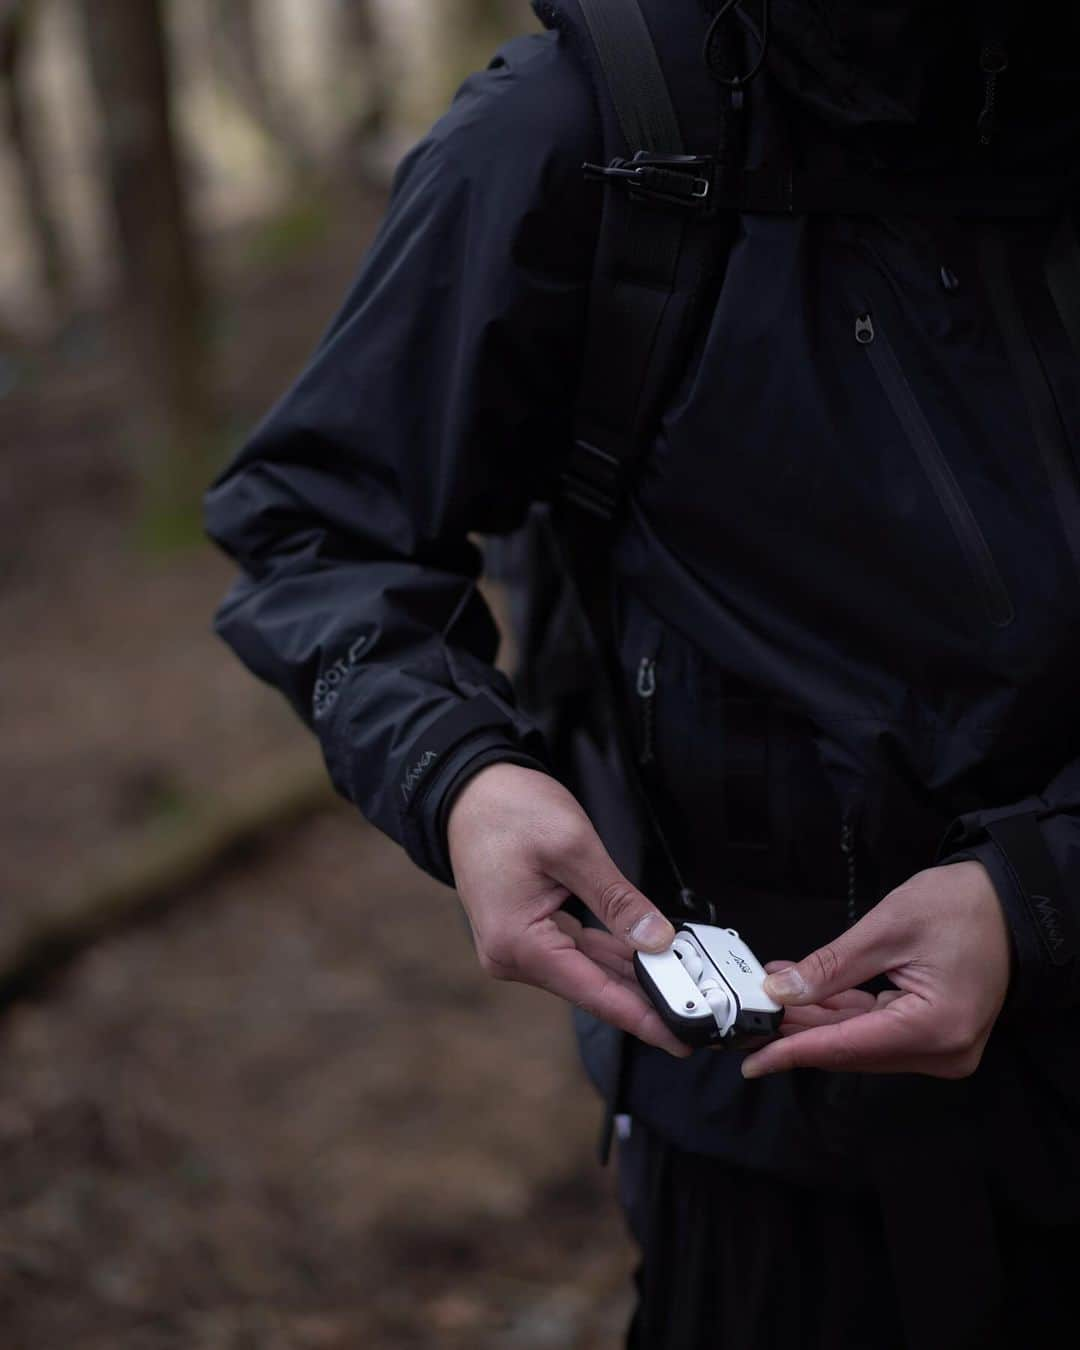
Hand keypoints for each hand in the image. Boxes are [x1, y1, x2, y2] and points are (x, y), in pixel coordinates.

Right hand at [447, 762, 689, 1057]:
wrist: (469, 790)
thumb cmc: (508, 810)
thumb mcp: (573, 848)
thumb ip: (617, 900)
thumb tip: (657, 940)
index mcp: (518, 942)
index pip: (594, 993)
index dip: (643, 1016)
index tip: (681, 1038)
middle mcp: (511, 956)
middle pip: (592, 988)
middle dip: (645, 997)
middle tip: (698, 1006)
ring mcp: (516, 947)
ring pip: (587, 971)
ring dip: (631, 976)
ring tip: (683, 984)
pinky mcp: (525, 933)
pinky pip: (575, 952)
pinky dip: (610, 955)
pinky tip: (646, 958)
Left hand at [741, 860, 1010, 1079]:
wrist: (1008, 902)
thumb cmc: (960, 906)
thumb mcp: (886, 928)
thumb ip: (831, 967)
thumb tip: (782, 992)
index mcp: (935, 1028)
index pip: (847, 1047)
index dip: (793, 1051)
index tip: (753, 1059)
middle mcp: (943, 1051)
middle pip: (852, 1048)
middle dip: (799, 1028)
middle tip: (752, 1011)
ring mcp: (942, 1047)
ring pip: (861, 1040)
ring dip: (816, 1017)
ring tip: (774, 989)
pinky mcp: (936, 1035)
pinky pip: (878, 1030)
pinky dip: (842, 1011)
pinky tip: (806, 990)